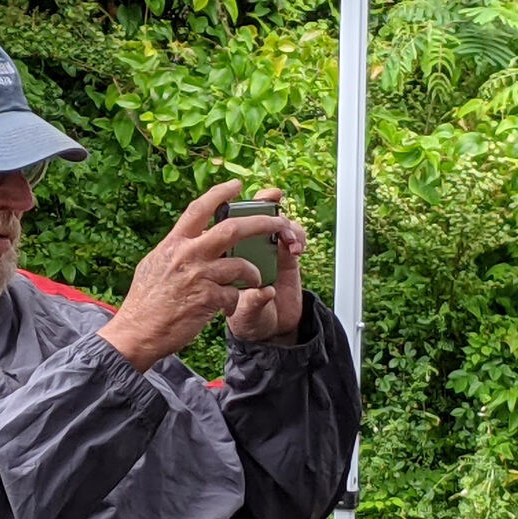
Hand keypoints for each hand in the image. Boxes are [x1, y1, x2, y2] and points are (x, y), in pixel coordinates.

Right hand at [97, 180, 306, 371]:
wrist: (137, 332)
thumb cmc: (144, 301)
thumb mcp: (154, 264)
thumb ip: (175, 250)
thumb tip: (189, 239)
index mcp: (173, 243)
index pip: (199, 209)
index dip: (220, 193)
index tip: (237, 185)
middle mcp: (187, 255)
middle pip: (233, 229)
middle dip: (262, 223)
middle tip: (280, 222)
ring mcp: (198, 277)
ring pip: (242, 265)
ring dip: (254, 272)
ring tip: (255, 278)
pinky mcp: (207, 300)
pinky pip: (235, 294)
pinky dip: (236, 299)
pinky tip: (228, 306)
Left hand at [223, 187, 305, 345]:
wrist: (264, 331)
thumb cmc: (243, 317)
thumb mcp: (242, 314)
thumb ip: (250, 302)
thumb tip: (263, 292)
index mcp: (220, 253)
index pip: (220, 221)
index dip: (224, 199)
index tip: (236, 187)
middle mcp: (243, 247)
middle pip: (251, 215)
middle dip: (263, 203)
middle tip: (273, 198)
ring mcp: (264, 251)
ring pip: (275, 224)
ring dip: (283, 223)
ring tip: (288, 238)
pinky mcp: (285, 258)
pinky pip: (292, 239)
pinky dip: (296, 237)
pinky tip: (296, 248)